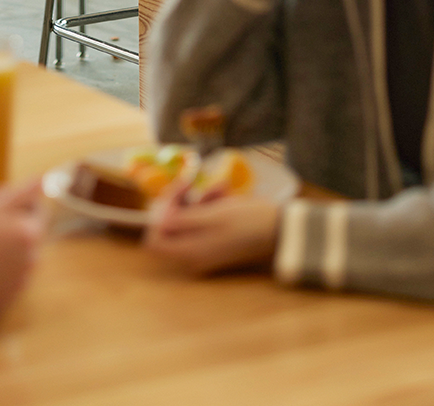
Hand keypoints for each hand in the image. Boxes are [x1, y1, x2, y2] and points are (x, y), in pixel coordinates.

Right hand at [0, 181, 43, 317]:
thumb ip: (23, 193)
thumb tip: (43, 180)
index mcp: (30, 233)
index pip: (37, 209)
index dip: (18, 203)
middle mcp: (32, 258)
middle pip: (28, 232)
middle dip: (12, 226)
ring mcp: (22, 279)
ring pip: (20, 254)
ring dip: (7, 247)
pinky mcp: (10, 296)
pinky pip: (10, 276)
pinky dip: (0, 269)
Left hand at [144, 177, 281, 275]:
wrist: (278, 228)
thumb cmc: (245, 222)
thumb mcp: (211, 217)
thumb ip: (181, 221)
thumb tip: (156, 224)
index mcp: (189, 252)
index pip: (155, 240)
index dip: (159, 216)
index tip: (173, 197)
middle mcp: (193, 252)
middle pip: (170, 225)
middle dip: (181, 200)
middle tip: (191, 182)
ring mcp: (205, 245)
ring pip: (188, 216)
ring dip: (199, 196)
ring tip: (219, 185)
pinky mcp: (216, 236)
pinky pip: (203, 218)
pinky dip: (210, 201)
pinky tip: (224, 189)